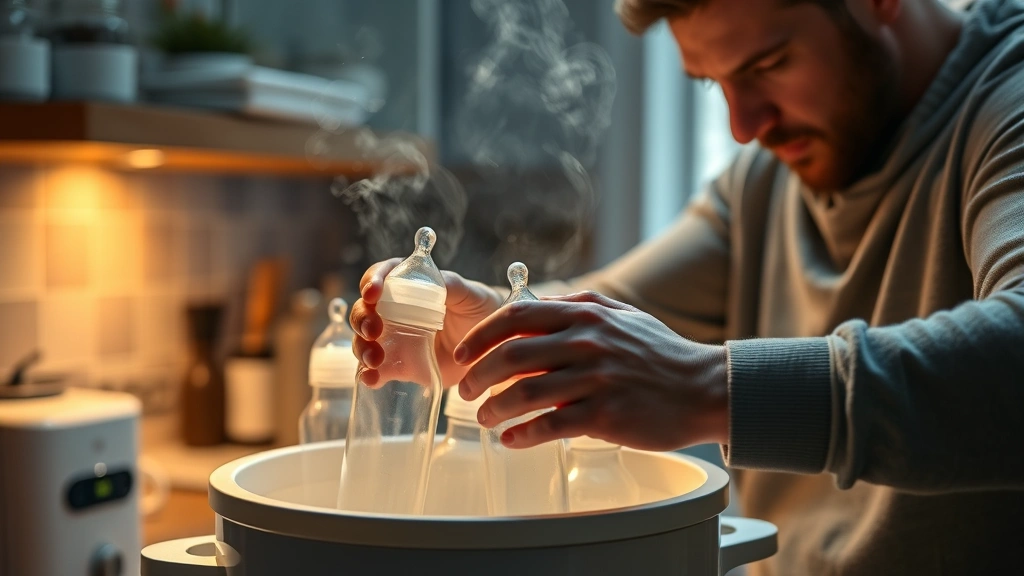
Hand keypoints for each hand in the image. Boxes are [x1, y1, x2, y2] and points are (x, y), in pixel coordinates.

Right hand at [350, 259, 504, 386]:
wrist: (491, 346)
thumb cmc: (480, 310)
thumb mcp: (471, 294)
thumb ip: (451, 285)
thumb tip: (433, 282)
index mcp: (409, 284)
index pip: (382, 275)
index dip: (372, 281)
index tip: (373, 293)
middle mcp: (394, 310)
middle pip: (364, 309)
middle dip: (362, 319)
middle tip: (374, 331)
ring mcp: (394, 339)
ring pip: (364, 340)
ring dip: (362, 347)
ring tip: (374, 359)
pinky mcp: (399, 365)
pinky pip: (376, 370)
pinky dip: (369, 374)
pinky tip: (371, 379)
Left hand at [455, 291, 728, 450]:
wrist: (703, 388)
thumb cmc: (659, 353)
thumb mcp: (620, 316)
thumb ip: (579, 307)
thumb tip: (535, 308)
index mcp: (586, 313)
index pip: (516, 315)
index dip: (481, 336)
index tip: (462, 355)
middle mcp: (587, 341)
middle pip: (511, 355)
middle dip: (478, 376)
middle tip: (466, 393)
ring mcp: (596, 378)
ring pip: (524, 393)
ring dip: (495, 409)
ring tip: (486, 419)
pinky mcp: (605, 414)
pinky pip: (550, 426)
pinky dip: (523, 434)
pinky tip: (512, 439)